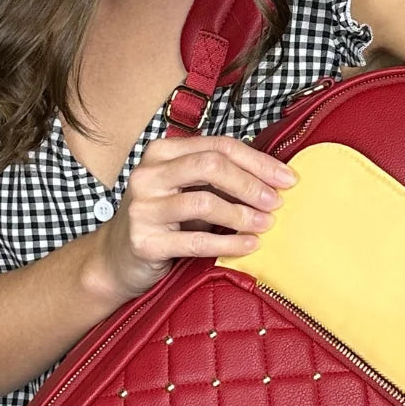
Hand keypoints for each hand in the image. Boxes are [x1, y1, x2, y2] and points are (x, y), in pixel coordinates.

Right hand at [82, 133, 295, 306]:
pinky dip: (228, 242)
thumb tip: (273, 177)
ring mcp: (143, 207)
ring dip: (242, 214)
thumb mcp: (188, 191)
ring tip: (266, 224)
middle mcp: (148, 174)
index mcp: (162, 152)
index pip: (218, 146)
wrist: (117, 259)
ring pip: (204, 202)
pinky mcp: (145, 241)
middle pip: (210, 166)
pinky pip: (195, 241)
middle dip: (251, 183)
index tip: (287, 179)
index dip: (258, 161)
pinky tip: (249, 245)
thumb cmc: (164, 221)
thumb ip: (219, 179)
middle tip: (276, 201)